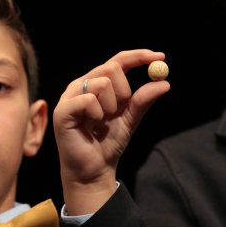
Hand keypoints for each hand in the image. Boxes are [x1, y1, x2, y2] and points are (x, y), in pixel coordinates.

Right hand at [53, 49, 169, 213]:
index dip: (138, 56)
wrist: (93, 170)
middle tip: (118, 112)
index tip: (160, 56)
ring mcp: (69, 96)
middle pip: (111, 68)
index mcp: (94, 84)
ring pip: (102, 84)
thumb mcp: (130, 119)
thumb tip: (164, 82)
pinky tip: (91, 127)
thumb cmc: (107, 144)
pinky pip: (89, 100)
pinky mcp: (62, 109)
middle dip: (124, 92)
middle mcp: (80, 85)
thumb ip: (143, 100)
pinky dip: (97, 115)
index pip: (116, 61)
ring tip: (101, 124)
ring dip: (110, 108)